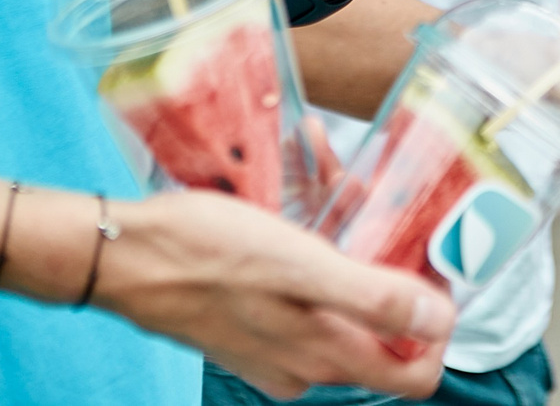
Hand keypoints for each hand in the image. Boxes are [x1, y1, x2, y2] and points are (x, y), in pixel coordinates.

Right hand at [83, 190, 453, 400]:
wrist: (120, 254)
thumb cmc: (204, 253)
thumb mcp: (299, 266)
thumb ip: (372, 299)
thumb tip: (438, 323)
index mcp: (326, 356)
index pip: (416, 375)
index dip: (439, 324)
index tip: (434, 267)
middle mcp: (306, 364)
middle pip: (382, 332)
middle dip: (392, 268)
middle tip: (383, 210)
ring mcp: (275, 348)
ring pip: (342, 304)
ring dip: (351, 249)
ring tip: (337, 185)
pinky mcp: (251, 325)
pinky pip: (304, 293)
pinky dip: (312, 250)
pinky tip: (302, 199)